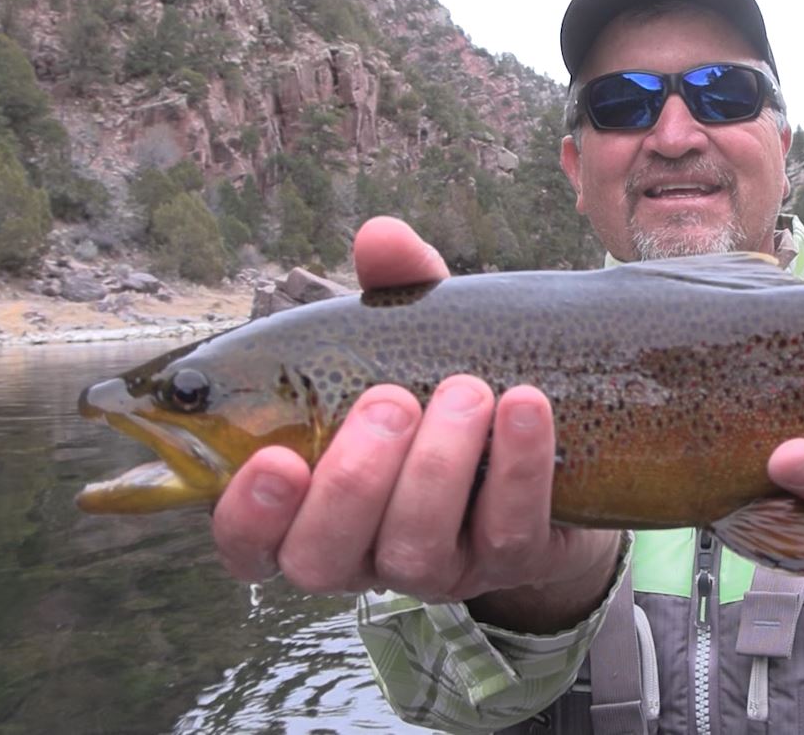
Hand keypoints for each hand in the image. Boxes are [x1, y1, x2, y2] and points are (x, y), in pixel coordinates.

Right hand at [211, 217, 619, 628]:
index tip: (275, 459)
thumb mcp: (416, 338)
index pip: (247, 544)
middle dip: (353, 479)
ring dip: (437, 467)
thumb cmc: (447, 388)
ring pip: (413, 550)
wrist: (555, 444)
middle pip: (321, 556)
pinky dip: (517, 467)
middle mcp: (360, 553)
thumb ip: (393, 291)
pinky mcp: (511, 564)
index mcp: (309, 506)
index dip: (248, 515)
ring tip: (467, 392)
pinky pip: (508, 533)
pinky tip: (527, 407)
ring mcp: (436, 568)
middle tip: (391, 399)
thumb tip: (380, 236)